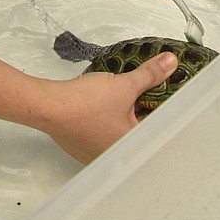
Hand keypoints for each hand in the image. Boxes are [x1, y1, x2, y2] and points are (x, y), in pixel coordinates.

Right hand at [38, 51, 178, 162]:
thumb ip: (149, 75)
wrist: (51, 107)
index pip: (157, 128)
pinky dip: (104, 121)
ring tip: (120, 97)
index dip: (160, 108)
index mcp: (132, 145)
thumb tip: (169, 63)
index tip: (161, 94)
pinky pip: (100, 134)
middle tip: (141, 91)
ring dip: (121, 116)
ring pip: (118, 132)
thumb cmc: (85, 104)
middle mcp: (116, 155)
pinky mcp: (82, 148)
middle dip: (140, 111)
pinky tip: (100, 107)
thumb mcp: (123, 85)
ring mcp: (97, 154)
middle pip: (137, 130)